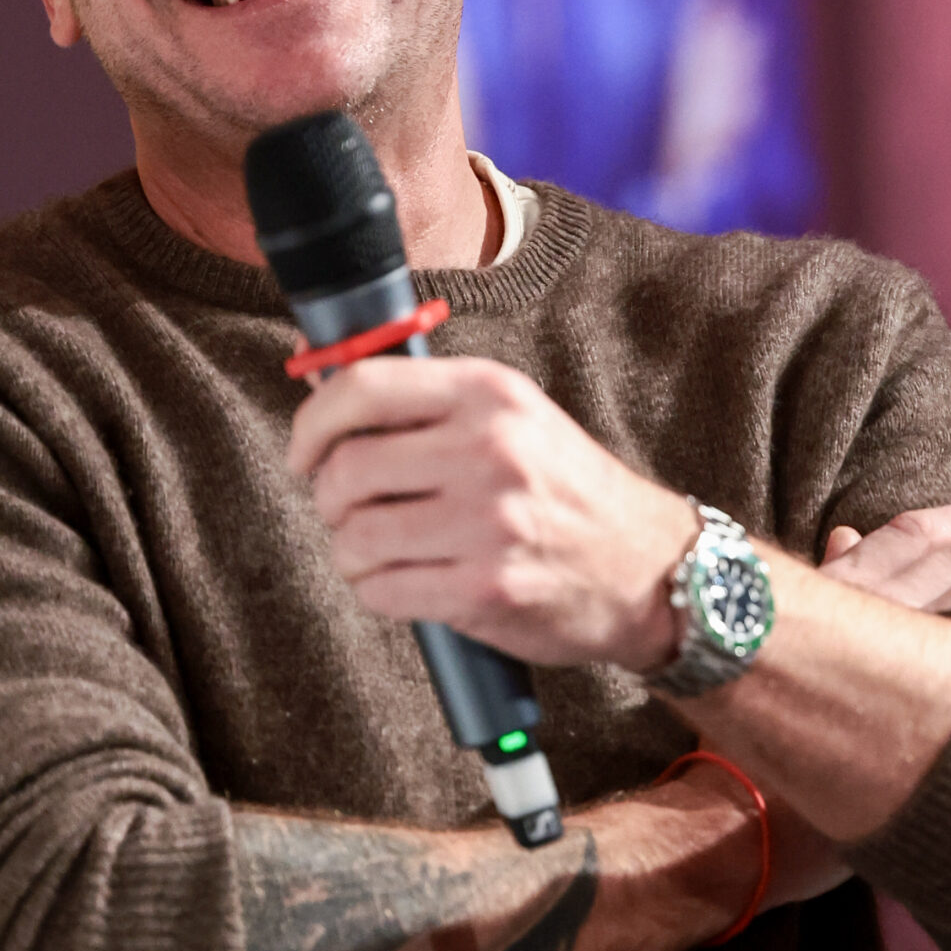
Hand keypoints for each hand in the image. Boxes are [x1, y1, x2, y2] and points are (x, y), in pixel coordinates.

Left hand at [288, 354, 693, 669]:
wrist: (644, 567)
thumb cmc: (564, 486)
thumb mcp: (511, 413)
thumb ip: (425, 394)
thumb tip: (318, 359)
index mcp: (489, 394)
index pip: (364, 387)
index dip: (312, 420)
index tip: (305, 448)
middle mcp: (490, 450)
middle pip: (347, 467)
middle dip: (328, 494)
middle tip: (345, 506)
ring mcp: (488, 524)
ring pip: (355, 535)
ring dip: (348, 549)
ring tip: (375, 547)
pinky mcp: (486, 590)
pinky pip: (381, 590)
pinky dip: (375, 589)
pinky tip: (401, 580)